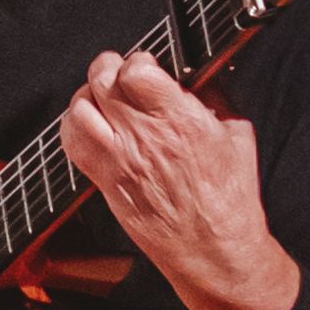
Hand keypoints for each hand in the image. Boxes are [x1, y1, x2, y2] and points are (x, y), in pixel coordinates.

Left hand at [61, 50, 294, 309]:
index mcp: (181, 121)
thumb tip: (194, 76)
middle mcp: (144, 138)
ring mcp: (119, 161)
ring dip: (88, 96)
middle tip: (120, 74)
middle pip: (103, 82)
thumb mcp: (237, 134)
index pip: (137, 71)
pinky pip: (71, 143)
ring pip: (79, 109)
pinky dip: (74, 126)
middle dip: (109, 69)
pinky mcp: (105, 182)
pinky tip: (91, 125)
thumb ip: (213, 98)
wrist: (213, 248)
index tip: (147, 66)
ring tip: (103, 97)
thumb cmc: (230, 198)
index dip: (139, 61)